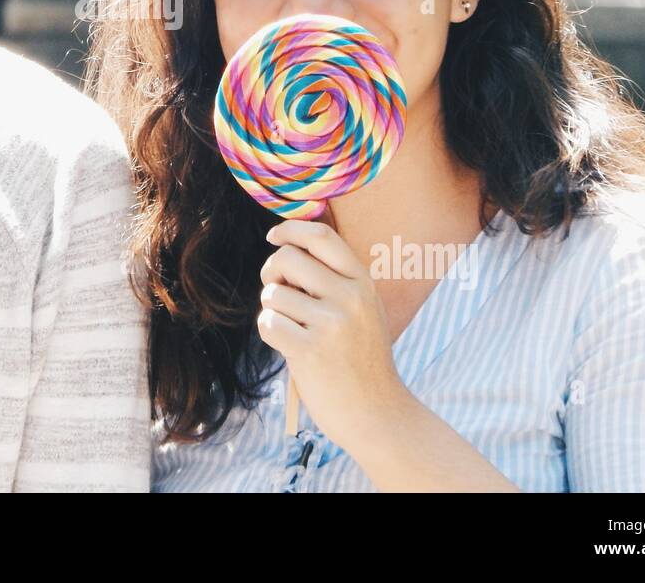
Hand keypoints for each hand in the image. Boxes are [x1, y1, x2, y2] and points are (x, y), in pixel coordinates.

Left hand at [257, 220, 404, 454]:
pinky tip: (290, 347)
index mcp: (363, 282)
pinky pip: (267, 323)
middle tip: (279, 293)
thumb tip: (285, 248)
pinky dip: (270, 333)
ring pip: (272, 294)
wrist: (377, 414)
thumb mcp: (364, 309)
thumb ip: (335, 279)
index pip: (321, 236)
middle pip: (287, 259)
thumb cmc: (360, 359)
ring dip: (273, 310)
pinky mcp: (310, 350)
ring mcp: (331, 323)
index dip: (290, 230)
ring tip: (294, 330)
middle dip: (271, 273)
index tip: (273, 237)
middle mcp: (350, 297)